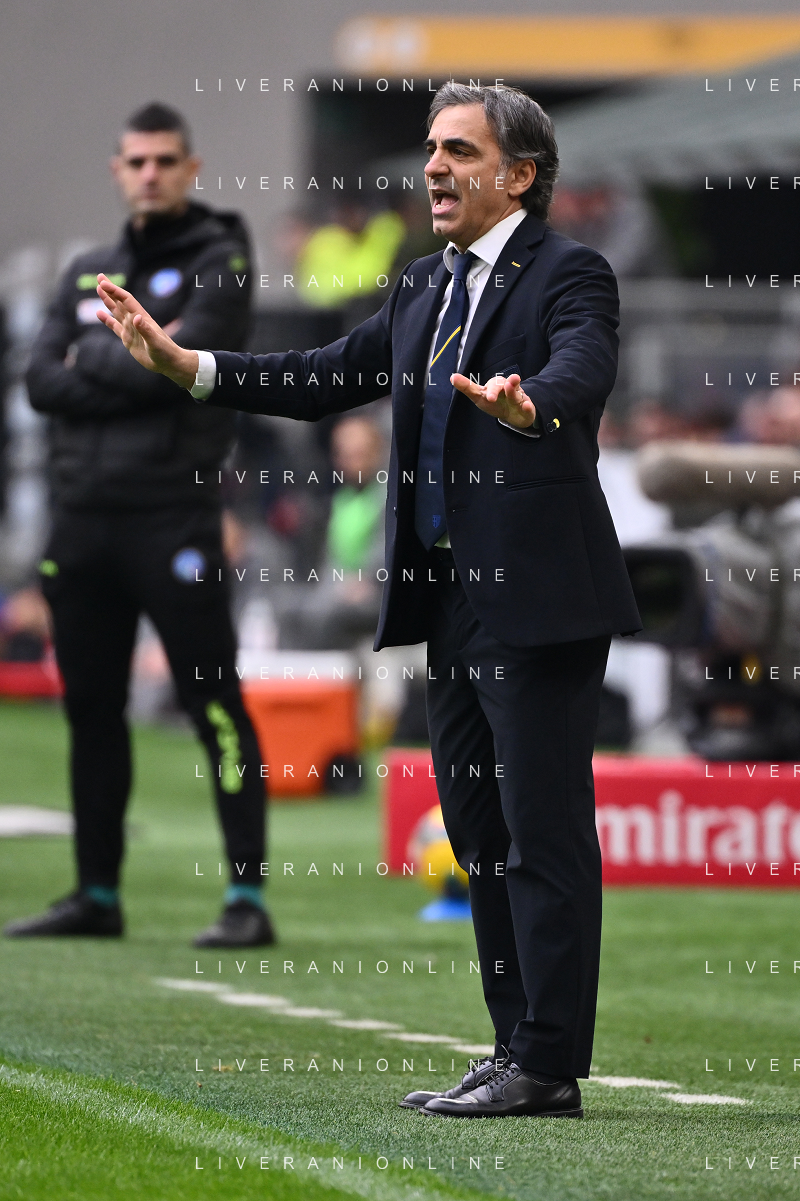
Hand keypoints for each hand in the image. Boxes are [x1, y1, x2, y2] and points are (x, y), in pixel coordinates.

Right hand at [95, 274, 197, 389]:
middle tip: (99, 277)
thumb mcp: (155, 341)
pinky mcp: (128, 339)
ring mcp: (131, 329)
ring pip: (116, 311)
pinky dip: (107, 320)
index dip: (114, 291)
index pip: (126, 300)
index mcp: (141, 318)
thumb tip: (136, 317)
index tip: (103, 283)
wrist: (169, 362)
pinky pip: (115, 326)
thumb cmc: (165, 351)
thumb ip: (145, 330)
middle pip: (120, 301)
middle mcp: (135, 320)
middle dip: (109, 290)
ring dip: (108, 301)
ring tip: (98, 289)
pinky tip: (99, 313)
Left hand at [451, 372, 535, 428]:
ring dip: (513, 391)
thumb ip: (468, 387)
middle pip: (503, 385)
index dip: (489, 389)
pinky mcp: (527, 407)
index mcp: (495, 386)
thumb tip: (452, 376)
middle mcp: (507, 388)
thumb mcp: (479, 397)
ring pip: (516, 394)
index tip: (485, 396)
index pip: (491, 384)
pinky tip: (527, 405)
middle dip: (497, 390)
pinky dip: (528, 406)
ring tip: (511, 386)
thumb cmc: (495, 403)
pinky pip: (529, 406)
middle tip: (491, 398)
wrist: (515, 414)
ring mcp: (518, 397)